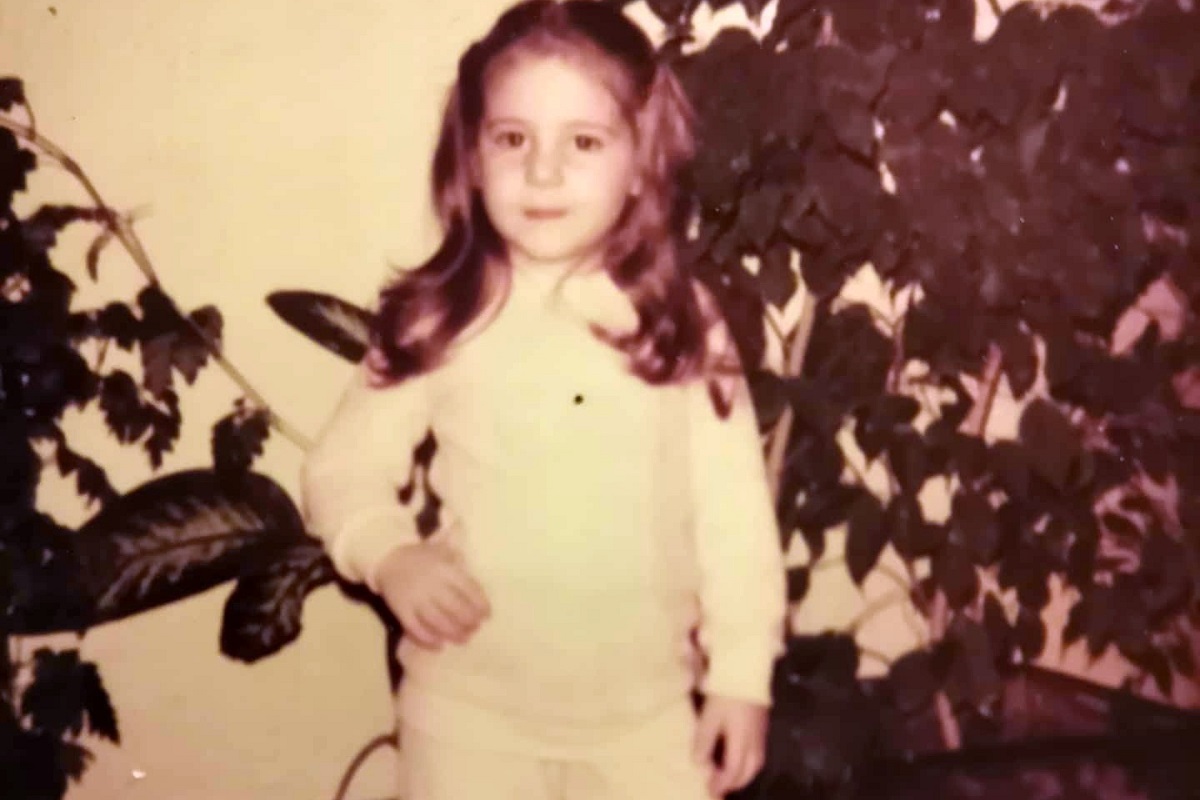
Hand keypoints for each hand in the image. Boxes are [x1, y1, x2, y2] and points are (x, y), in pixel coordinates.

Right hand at [373, 540, 490, 650]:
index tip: (486, 615)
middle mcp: (432, 585)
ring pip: (438, 621)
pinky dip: (428, 640)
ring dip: (453, 633)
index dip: (480, 604)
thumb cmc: (422, 557)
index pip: (469, 589)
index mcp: (445, 570)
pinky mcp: (401, 610)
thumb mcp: (443, 552)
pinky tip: (439, 645)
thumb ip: (459, 565)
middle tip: (475, 628)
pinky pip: (416, 629)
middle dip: (469, 621)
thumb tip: (477, 587)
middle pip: (455, 608)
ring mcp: (416, 599)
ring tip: (463, 639)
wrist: (389, 558)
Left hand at [692, 695, 767, 797]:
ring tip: (729, 776)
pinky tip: (739, 756)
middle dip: (736, 782)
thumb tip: (699, 763)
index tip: (711, 790)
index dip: (722, 782)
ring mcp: (760, 732)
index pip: (734, 770)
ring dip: (744, 774)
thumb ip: (704, 739)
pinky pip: (759, 752)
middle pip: (749, 770)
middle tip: (721, 787)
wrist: (748, 669)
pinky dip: (749, 762)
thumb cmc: (727, 692)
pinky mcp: (762, 724)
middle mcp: (754, 740)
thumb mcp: (710, 715)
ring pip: (757, 762)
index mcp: (741, 740)